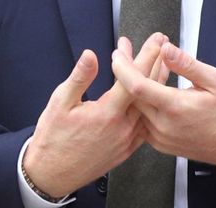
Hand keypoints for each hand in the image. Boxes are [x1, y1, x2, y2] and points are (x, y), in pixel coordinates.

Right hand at [23, 34, 168, 197]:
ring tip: (162, 66)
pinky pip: (146, 125)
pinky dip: (151, 107)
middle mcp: (122, 128)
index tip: (155, 42)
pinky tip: (152, 99)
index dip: (146, 56)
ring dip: (157, 85)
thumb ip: (79, 78)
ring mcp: (126, 140)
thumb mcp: (60, 103)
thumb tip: (90, 56)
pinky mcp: (126, 150)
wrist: (52, 173)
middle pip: (148, 91)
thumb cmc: (54, 139)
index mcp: (107, 113)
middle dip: (156, 64)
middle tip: (163, 46)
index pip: (134, 79)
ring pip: (150, 108)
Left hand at [111, 40, 215, 171]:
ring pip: (135, 108)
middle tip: (124, 50)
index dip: (123, 68)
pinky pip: (142, 120)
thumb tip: (165, 49)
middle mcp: (164, 126)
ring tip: (134, 64)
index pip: (137, 86)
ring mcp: (160, 137)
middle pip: (131, 95)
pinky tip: (146, 86)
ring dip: (132, 86)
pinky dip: (141, 102)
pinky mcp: (161, 144)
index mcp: (175, 108)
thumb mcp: (214, 80)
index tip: (117, 53)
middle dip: (125, 70)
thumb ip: (186, 64)